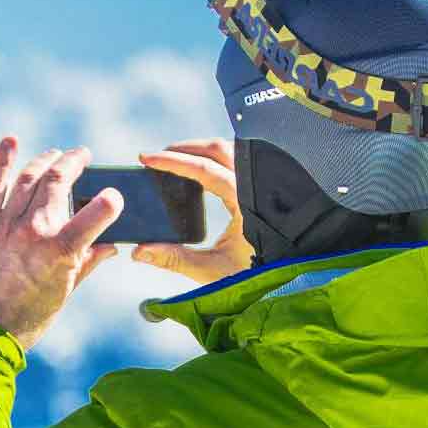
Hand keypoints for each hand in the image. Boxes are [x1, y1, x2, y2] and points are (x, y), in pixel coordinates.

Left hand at [0, 138, 123, 350]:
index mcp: (62, 252)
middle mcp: (35, 231)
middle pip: (59, 181)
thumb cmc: (27, 320)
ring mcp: (5, 224)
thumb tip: (111, 246)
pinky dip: (3, 159)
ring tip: (56, 154)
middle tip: (81, 156)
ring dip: (46, 160)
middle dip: (74, 163)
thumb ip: (88, 264)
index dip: (111, 200)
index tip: (114, 195)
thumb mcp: (64, 294)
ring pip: (30, 177)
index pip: (98, 212)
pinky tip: (11, 141)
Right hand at [131, 138, 253, 283]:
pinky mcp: (263, 193)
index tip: (148, 158)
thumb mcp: (212, 270)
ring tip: (178, 159)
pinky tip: (203, 170)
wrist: (288, 279)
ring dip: (203, 150)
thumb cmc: (256, 277)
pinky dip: (218, 159)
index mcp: (246, 203)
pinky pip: (240, 162)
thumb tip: (139, 251)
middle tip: (159, 156)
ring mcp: (262, 188)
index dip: (174, 161)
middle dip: (186, 148)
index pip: (205, 170)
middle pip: (218, 150)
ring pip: (231, 151)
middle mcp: (257, 189)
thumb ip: (175, 259)